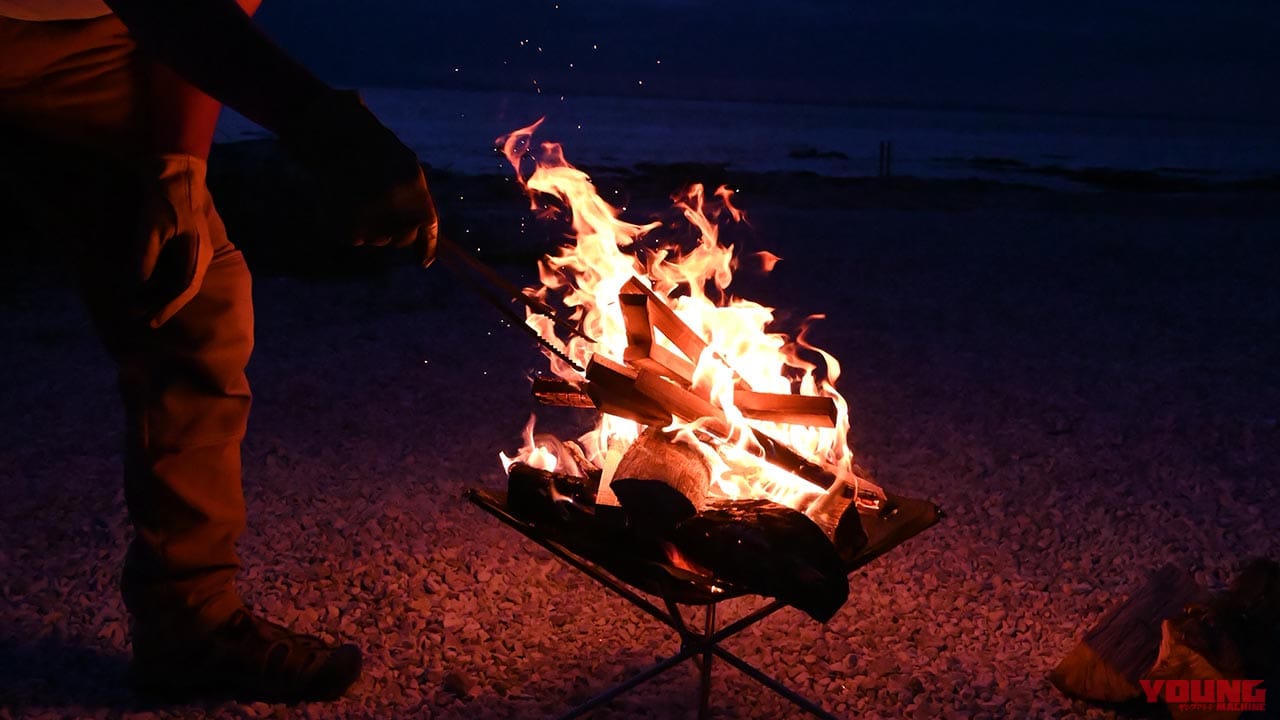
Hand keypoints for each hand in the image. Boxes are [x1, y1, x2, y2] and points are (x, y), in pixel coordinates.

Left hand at [134, 153, 216, 327]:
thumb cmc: (165, 198)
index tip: (150, 324)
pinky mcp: (187, 239)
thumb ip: (145, 258)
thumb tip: (137, 284)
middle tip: (145, 321)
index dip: (166, 309)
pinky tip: (151, 283)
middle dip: (165, 306)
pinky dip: (164, 280)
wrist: (176, 170)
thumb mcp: (151, 228)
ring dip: (164, 294)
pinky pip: (178, 267)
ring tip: (146, 305)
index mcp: (197, 254)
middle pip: (184, 288)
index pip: (184, 290)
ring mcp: (196, 246)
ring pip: (182, 279)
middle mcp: (200, 254)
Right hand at [278, 90, 437, 266]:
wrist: (335, 139)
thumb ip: (419, 201)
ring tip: (359, 194)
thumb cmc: (375, 150)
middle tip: (380, 203)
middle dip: (395, 228)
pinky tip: (344, 201)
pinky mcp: (347, 233)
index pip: (427, 233)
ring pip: (377, 239)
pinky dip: (349, 224)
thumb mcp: (408, 170)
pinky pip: (354, 237)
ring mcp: (372, 228)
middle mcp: (398, 219)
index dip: (426, 248)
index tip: (424, 261)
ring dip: (372, 224)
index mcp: (418, 201)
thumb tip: (421, 232)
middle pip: (401, 239)